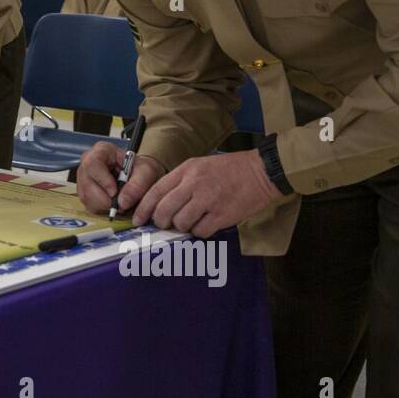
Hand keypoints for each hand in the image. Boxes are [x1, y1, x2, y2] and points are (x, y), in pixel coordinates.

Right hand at [76, 141, 165, 214]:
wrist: (139, 176)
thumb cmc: (140, 169)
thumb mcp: (147, 172)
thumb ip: (137, 185)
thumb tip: (122, 202)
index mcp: (101, 151)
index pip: (93, 164)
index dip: (103, 180)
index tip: (115, 191)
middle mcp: (88, 163)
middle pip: (87, 184)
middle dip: (105, 198)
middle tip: (121, 201)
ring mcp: (83, 179)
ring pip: (87, 198)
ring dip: (105, 205)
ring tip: (119, 200)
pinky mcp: (84, 193)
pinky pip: (89, 206)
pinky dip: (103, 209)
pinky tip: (113, 202)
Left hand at [132, 149, 282, 237]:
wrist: (261, 172)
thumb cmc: (229, 169)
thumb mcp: (200, 165)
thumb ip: (180, 181)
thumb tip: (161, 202)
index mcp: (186, 170)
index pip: (156, 191)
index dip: (143, 208)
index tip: (138, 219)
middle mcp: (194, 184)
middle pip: (164, 210)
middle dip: (160, 222)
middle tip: (164, 224)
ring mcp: (208, 200)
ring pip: (181, 223)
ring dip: (182, 227)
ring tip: (191, 221)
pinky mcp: (222, 215)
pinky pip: (200, 231)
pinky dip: (200, 232)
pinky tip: (206, 224)